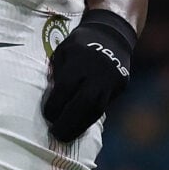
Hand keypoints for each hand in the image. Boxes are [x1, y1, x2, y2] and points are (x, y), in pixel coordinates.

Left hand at [44, 9, 136, 141]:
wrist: (112, 33)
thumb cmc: (80, 43)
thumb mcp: (63, 51)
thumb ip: (58, 73)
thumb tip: (50, 98)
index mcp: (79, 62)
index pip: (65, 89)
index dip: (55, 106)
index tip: (47, 116)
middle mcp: (97, 72)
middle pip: (83, 104)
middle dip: (68, 122)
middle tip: (56, 135)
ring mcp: (112, 80)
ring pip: (97, 109)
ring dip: (80, 126)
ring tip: (67, 136)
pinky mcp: (121, 86)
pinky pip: (104, 106)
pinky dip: (90, 118)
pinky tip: (80, 127)